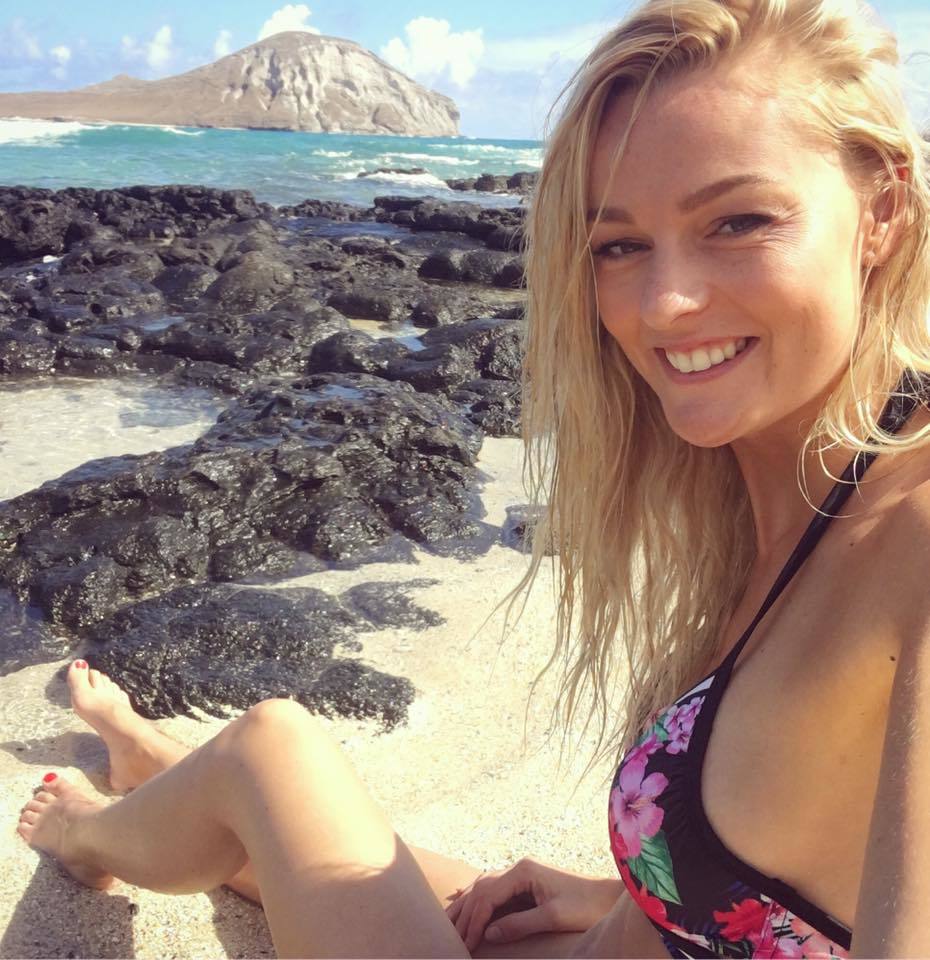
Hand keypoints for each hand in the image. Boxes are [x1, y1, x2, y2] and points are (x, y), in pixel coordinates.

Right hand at [444, 857, 622, 952]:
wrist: (608, 896)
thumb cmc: (585, 906)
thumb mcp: (552, 917)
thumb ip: (519, 924)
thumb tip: (487, 933)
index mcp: (523, 870)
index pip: (487, 895)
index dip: (474, 920)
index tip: (466, 943)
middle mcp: (519, 867)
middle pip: (481, 888)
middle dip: (464, 913)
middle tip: (449, 936)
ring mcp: (522, 872)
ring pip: (484, 886)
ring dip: (468, 905)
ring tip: (449, 922)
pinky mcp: (526, 881)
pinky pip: (495, 889)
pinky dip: (478, 898)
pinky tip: (466, 902)